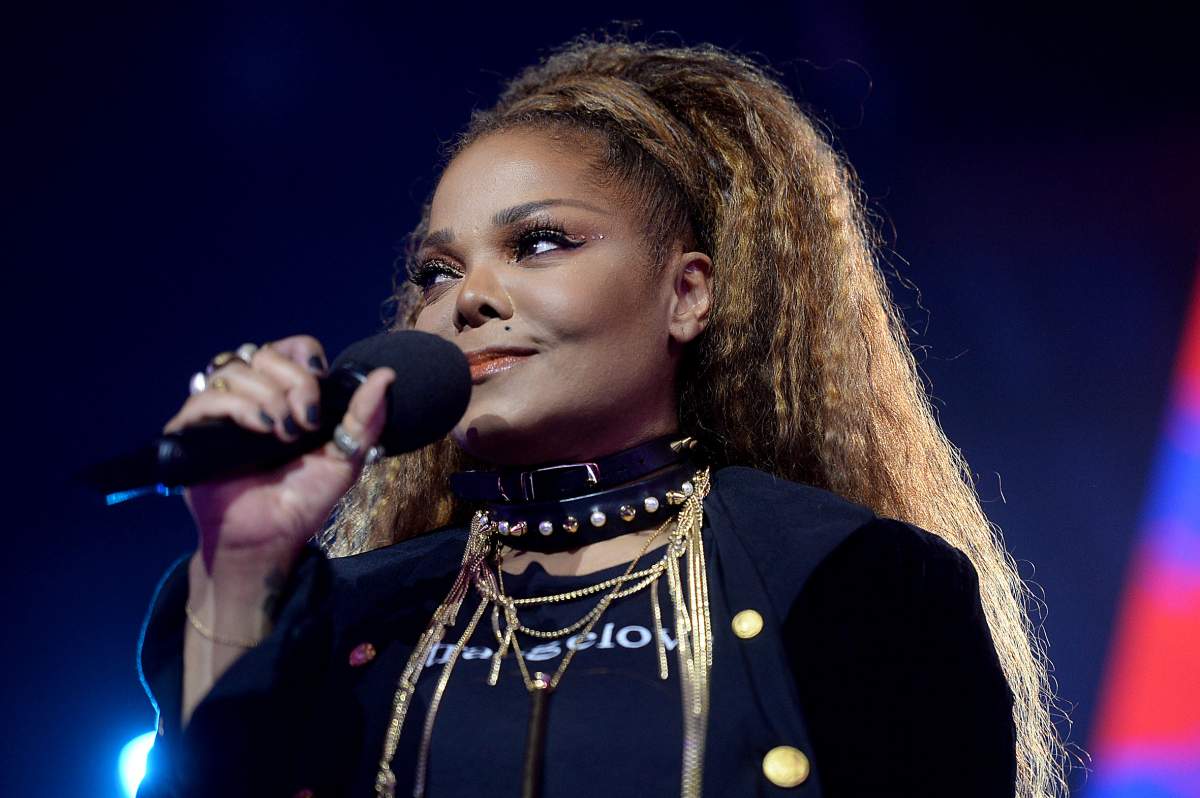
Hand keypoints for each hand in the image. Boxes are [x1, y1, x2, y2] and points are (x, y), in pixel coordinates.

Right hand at [164, 334, 395, 568]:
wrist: (269, 538)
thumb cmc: (303, 499)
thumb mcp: (345, 457)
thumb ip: (365, 418)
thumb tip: (385, 376)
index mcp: (285, 395)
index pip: (290, 347)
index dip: (303, 356)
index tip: (319, 380)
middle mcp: (251, 396)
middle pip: (265, 354)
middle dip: (293, 383)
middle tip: (306, 422)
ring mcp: (219, 411)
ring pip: (236, 370)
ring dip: (267, 396)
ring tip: (282, 432)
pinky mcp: (192, 430)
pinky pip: (206, 397)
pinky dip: (236, 405)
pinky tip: (259, 427)